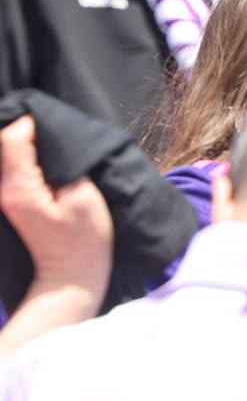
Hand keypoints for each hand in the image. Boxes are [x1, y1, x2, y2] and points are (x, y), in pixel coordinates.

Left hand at [0, 116, 113, 298]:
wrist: (72, 275)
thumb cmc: (84, 239)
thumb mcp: (82, 196)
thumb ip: (65, 164)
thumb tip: (52, 142)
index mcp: (20, 188)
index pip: (12, 139)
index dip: (32, 125)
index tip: (56, 126)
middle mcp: (5, 190)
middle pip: (5, 143)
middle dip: (28, 131)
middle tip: (55, 132)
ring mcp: (6, 196)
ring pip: (7, 154)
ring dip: (27, 144)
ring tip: (52, 144)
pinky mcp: (14, 200)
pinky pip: (13, 167)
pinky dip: (27, 157)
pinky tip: (46, 161)